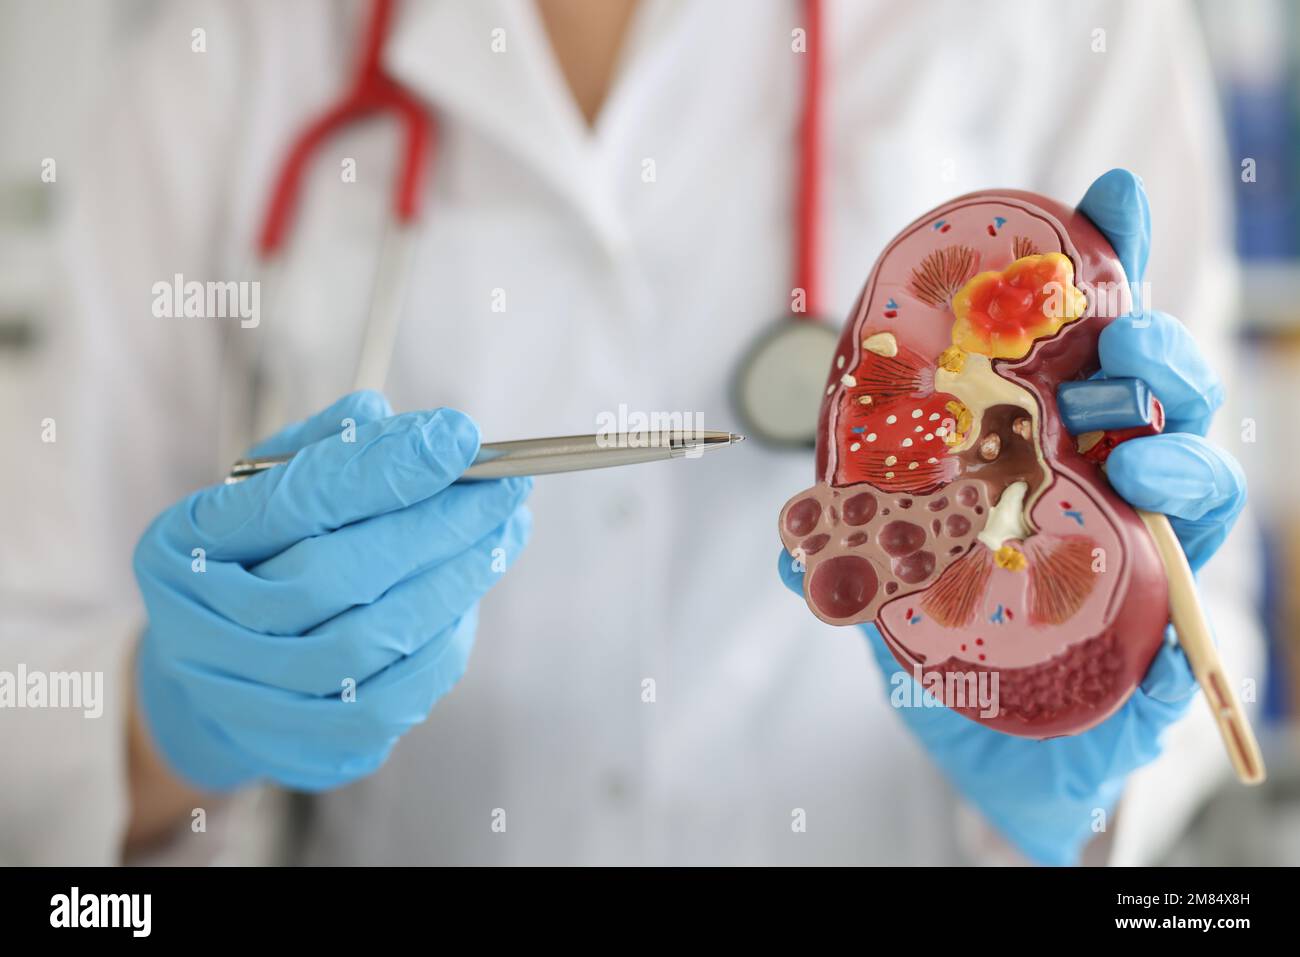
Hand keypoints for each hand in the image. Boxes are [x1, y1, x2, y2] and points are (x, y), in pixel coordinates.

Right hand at [133, 391, 531, 791]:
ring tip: (502, 536)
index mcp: (185, 548)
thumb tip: (389, 420)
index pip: (295, 501)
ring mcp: (248, 701)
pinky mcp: (305, 749)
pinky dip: (445, 643)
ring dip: (455, 583)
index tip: (459, 438)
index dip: (384, 469)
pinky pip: (395, 698)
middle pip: (338, 576)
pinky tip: (470, 599)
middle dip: (437, 526)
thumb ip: (325, 452)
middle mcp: (201, 632)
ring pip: (373, 642)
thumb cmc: (254, 562)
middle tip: (506, 490)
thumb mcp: (267, 492)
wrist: (214, 680)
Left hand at [777, 170, 1245, 864]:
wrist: (1001, 755)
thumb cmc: (955, 648)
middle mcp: (1104, 475)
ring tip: (1142, 442)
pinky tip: (1160, 503)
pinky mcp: (1171, 610)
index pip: (1078, 345)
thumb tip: (791, 542)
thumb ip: (845, 552)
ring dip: (1179, 435)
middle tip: (1119, 336)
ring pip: (1192, 460)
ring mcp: (1145, 536)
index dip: (1100, 267)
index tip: (1106, 197)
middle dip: (1150, 341)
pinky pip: (1201, 557)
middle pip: (1149, 386)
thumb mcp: (884, 585)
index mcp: (1041, 444)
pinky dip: (1191, 519)